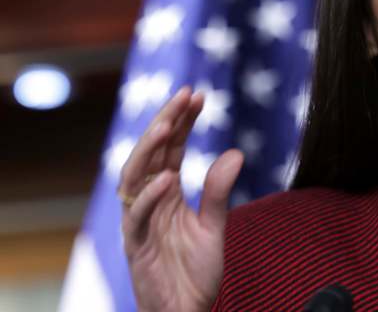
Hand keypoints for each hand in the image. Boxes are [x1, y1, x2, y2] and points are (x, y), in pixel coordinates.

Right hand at [119, 87, 243, 311]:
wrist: (185, 311)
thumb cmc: (194, 272)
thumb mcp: (214, 227)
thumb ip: (218, 192)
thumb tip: (235, 152)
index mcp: (165, 192)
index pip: (170, 148)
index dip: (181, 121)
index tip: (198, 95)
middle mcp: (148, 201)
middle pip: (150, 154)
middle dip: (165, 122)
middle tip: (184, 95)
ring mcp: (139, 222)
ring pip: (134, 178)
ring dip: (149, 150)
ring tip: (167, 125)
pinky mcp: (135, 246)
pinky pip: (137, 217)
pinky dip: (150, 197)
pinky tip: (168, 178)